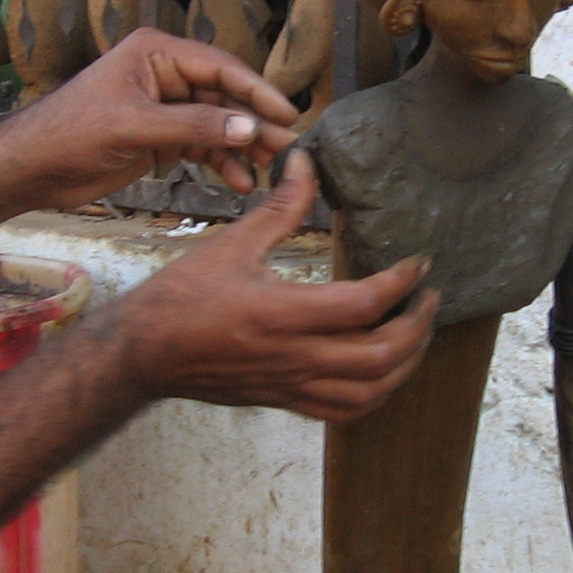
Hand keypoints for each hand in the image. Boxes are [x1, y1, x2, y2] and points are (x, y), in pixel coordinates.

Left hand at [0, 28, 301, 210]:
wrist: (32, 167)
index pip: (219, 67)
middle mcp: (164, 74)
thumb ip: (192, 126)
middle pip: (223, 98)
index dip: (255, 90)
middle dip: (254, 124)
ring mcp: (163, 107)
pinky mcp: (158, 138)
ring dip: (241, 148)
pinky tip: (239, 181)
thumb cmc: (69, 133)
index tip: (286, 113)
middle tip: (287, 149)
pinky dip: (220, 163)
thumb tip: (247, 127)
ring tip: (270, 171)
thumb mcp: (134, 126)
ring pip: (216, 125)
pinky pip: (201, 147)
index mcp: (156, 53)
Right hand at [118, 152, 437, 421]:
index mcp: (281, 313)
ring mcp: (290, 384)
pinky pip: (343, 411)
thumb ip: (279, 207)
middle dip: (418, 328)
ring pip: (370, 392)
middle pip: (381, 356)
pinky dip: (376, 394)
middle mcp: (293, 357)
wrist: (143, 354)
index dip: (401, 282)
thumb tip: (304, 161)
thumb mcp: (232, 245)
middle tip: (429, 298)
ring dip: (405, 365)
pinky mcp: (284, 400)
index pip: (364, 303)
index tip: (418, 263)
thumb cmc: (180, 298)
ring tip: (417, 335)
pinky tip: (384, 371)